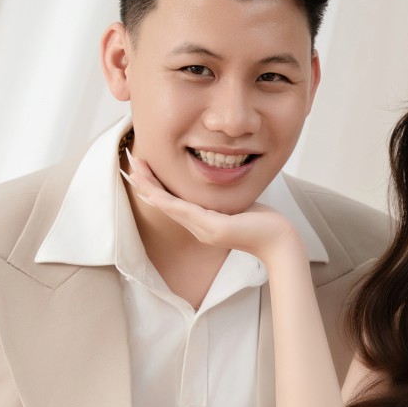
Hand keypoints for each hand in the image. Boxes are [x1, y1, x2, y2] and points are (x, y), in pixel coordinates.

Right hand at [124, 154, 302, 265]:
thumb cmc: (262, 223)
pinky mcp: (212, 227)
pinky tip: (151, 191)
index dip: (155, 184)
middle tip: (129, 164)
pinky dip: (165, 200)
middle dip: (145, 182)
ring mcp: (203, 230)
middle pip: (164, 202)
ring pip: (168, 206)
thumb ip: (223, 198)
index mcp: (201, 223)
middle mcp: (197, 228)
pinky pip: (183, 211)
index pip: (172, 201)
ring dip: (149, 188)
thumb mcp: (237, 206)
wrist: (278, 242)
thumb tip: (219, 183)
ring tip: (134, 171)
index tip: (144, 168)